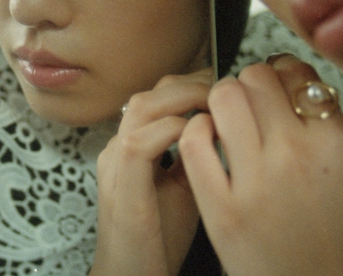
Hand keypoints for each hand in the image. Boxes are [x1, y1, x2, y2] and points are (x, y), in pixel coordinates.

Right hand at [90, 68, 211, 275]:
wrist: (132, 274)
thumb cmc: (158, 236)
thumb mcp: (184, 185)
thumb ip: (196, 154)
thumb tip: (227, 125)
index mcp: (131, 145)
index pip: (157, 97)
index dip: (191, 87)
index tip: (226, 91)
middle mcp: (118, 148)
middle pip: (149, 93)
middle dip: (191, 86)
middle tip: (226, 93)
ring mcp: (115, 165)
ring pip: (142, 107)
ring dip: (184, 101)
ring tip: (215, 108)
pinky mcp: (120, 187)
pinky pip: (140, 143)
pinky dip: (172, 131)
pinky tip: (198, 135)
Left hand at [179, 55, 342, 275]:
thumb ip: (329, 129)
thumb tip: (298, 90)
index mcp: (336, 144)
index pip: (297, 75)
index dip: (282, 73)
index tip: (277, 82)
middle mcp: (297, 155)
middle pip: (256, 77)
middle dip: (250, 82)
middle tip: (248, 100)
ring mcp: (257, 182)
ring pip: (224, 97)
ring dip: (221, 100)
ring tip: (225, 118)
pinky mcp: (223, 210)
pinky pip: (195, 141)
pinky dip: (196, 130)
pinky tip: (204, 141)